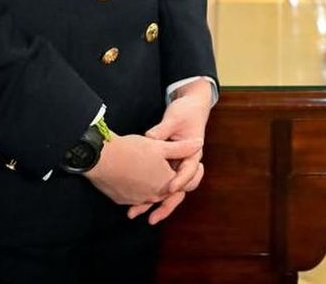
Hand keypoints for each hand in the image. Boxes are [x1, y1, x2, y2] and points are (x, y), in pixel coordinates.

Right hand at [85, 132, 200, 207]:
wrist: (101, 159)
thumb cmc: (133, 150)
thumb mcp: (161, 146)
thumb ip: (182, 148)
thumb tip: (200, 144)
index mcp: (165, 183)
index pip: (182, 183)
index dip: (186, 173)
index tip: (187, 164)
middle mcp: (153, 195)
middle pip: (167, 191)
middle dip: (171, 181)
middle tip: (169, 168)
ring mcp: (137, 200)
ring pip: (150, 195)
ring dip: (153, 186)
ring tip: (151, 173)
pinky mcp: (123, 200)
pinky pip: (135, 197)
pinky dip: (139, 189)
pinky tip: (136, 178)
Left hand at [129, 79, 211, 223]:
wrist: (190, 108)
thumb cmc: (185, 112)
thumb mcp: (175, 118)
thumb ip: (163, 130)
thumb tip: (150, 137)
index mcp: (193, 154)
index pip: (189, 171)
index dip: (180, 180)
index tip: (169, 188)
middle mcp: (185, 164)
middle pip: (178, 190)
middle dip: (165, 204)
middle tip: (152, 218)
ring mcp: (175, 168)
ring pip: (166, 191)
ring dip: (152, 203)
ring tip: (134, 213)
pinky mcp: (166, 168)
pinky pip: (158, 185)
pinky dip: (147, 194)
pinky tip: (132, 202)